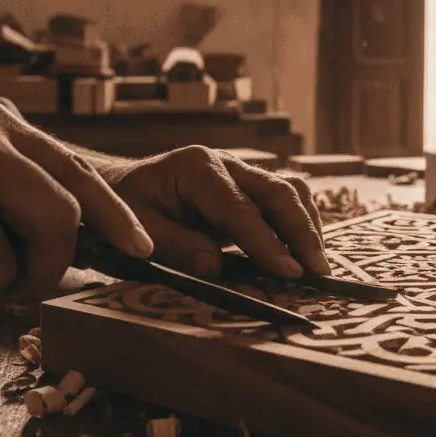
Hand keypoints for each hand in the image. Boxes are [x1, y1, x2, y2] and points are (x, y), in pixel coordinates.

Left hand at [105, 146, 328, 279]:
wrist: (116, 187)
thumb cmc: (124, 208)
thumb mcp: (136, 228)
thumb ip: (174, 245)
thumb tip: (214, 266)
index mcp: (196, 167)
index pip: (240, 208)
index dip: (266, 242)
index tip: (288, 272)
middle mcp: (226, 163)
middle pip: (278, 191)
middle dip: (302, 232)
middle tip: (318, 272)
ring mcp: (240, 173)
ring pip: (290, 191)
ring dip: (308, 227)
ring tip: (319, 266)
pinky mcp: (248, 189)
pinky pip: (285, 200)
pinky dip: (301, 224)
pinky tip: (306, 253)